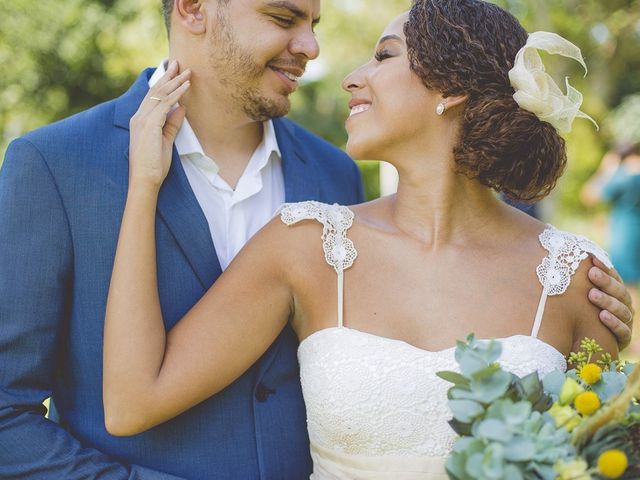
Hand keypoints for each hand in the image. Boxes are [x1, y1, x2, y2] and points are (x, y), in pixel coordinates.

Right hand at [128, 60, 190, 188]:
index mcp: (141, 120)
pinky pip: (165, 105)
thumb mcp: (166, 140)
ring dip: (175, 82)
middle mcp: (139, 117)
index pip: (153, 97)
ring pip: (160, 95)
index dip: (164, 84)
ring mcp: (143, 120)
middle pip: (154, 90)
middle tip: (179, 63)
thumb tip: (182, 108)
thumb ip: (172, 123)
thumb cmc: (154, 164)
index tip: (174, 73)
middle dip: (168, 76)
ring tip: (187, 72)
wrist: (145, 179)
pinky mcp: (150, 125)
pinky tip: (186, 87)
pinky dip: (176, 94)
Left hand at [588, 257, 633, 349]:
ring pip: (622, 310)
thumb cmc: (582, 315)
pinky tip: (602, 316)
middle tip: (592, 273)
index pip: (614, 278)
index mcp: (616, 294)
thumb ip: (581, 284)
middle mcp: (623, 306)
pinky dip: (613, 323)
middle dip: (606, 281)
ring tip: (592, 294)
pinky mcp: (624, 339)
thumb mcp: (581, 299)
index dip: (606, 268)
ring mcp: (626, 322)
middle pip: (619, 292)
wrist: (587, 345)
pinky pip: (623, 331)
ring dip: (607, 301)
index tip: (593, 259)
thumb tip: (572, 261)